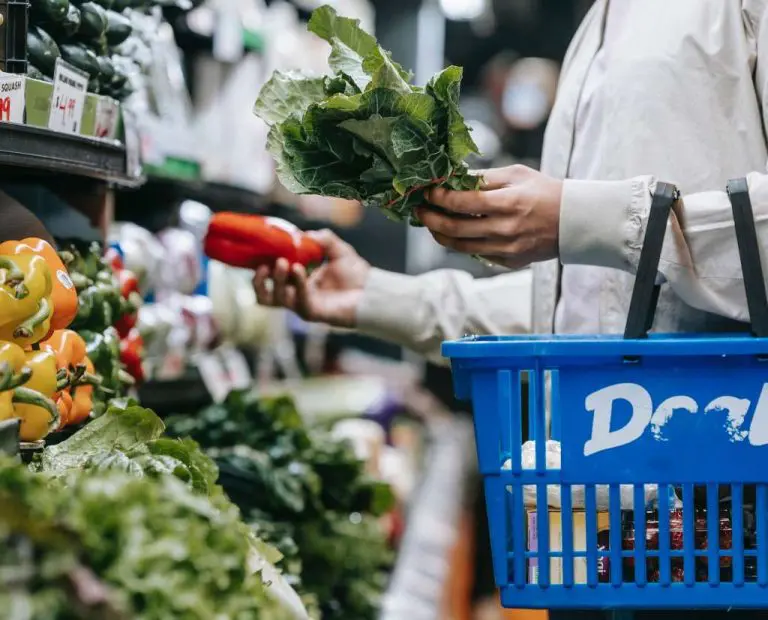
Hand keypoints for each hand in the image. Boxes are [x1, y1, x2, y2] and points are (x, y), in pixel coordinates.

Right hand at [253, 229, 369, 327]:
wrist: (372, 291)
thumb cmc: (355, 274)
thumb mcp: (337, 249)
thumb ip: (322, 238)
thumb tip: (303, 234)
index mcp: (297, 281)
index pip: (270, 276)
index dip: (261, 265)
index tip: (259, 251)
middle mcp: (295, 294)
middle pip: (264, 294)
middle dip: (259, 279)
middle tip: (265, 263)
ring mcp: (302, 305)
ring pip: (274, 300)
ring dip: (275, 281)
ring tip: (282, 263)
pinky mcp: (311, 313)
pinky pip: (297, 300)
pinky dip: (297, 283)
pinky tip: (299, 269)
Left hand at [417, 165, 562, 269]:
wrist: (574, 221)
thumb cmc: (544, 192)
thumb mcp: (516, 175)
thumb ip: (484, 177)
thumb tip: (453, 178)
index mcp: (509, 203)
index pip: (464, 202)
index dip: (440, 197)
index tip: (428, 192)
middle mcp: (507, 229)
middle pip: (457, 228)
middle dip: (432, 220)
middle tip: (419, 211)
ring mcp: (508, 249)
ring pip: (462, 247)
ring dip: (441, 236)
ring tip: (431, 225)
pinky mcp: (510, 261)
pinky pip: (478, 255)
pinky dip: (462, 245)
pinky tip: (454, 234)